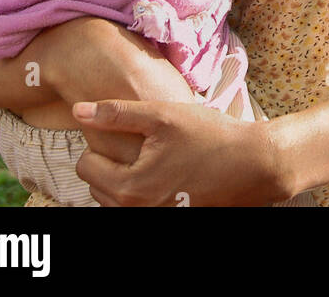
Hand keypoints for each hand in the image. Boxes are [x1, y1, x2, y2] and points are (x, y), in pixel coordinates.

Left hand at [72, 97, 288, 206]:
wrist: (251, 165)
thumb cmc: (208, 136)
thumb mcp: (162, 116)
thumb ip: (117, 114)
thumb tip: (78, 110)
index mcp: (130, 188)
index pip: (84, 167)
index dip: (99, 141)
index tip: (125, 129)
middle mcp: (137, 212)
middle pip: (96, 186)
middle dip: (109, 161)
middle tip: (138, 140)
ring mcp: (153, 219)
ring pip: (114, 199)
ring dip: (122, 177)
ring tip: (150, 154)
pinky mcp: (168, 219)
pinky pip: (136, 206)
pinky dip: (140, 189)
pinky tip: (162, 170)